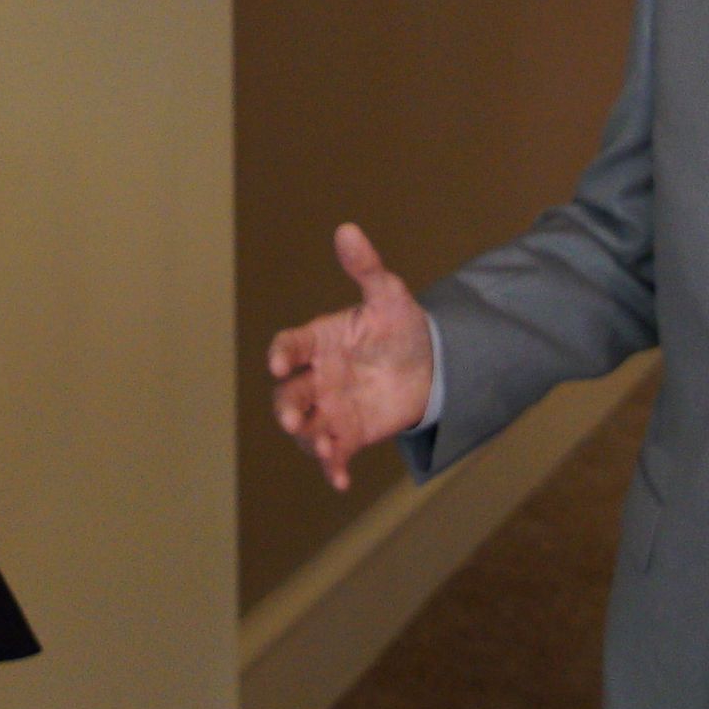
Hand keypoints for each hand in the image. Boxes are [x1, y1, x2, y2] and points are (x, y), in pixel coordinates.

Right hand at [268, 224, 435, 491]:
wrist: (428, 365)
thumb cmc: (399, 326)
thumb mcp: (388, 295)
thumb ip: (366, 268)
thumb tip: (347, 229)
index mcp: (318, 341)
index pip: (289, 347)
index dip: (282, 356)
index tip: (280, 364)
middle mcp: (316, 376)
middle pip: (289, 394)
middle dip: (286, 408)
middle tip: (291, 418)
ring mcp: (329, 407)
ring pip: (305, 427)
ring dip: (308, 439)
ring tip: (325, 448)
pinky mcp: (347, 433)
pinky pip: (332, 453)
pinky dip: (332, 467)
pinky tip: (341, 480)